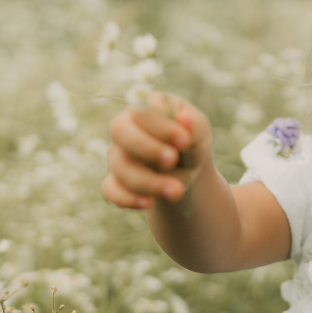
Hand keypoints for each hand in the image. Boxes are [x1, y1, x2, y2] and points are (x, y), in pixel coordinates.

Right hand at [103, 92, 211, 209]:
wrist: (185, 170)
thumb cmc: (191, 143)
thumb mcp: (200, 132)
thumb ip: (195, 125)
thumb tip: (185, 120)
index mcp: (144, 109)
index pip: (142, 111)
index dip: (162, 127)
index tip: (185, 142)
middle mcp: (125, 129)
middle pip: (120, 132)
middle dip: (146, 148)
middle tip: (171, 160)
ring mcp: (117, 156)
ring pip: (121, 167)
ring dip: (149, 181)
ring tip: (177, 191)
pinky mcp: (115, 181)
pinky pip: (111, 190)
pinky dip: (127, 198)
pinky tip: (148, 203)